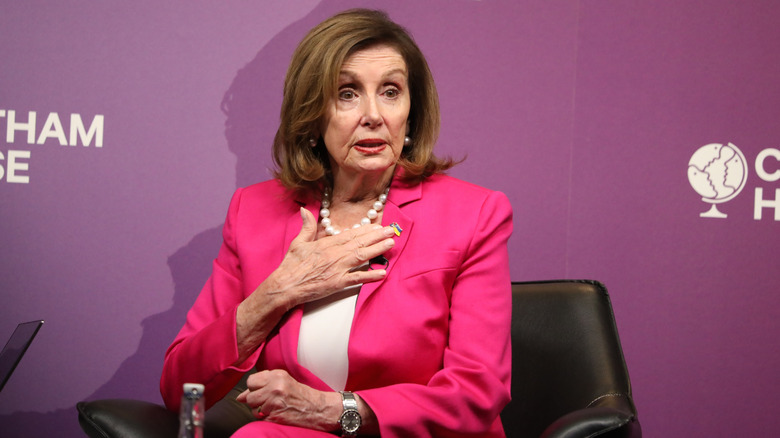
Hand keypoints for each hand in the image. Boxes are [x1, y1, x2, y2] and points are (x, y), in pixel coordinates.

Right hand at [234, 208, 394, 363]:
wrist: (284, 286)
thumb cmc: (290, 266)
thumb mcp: (298, 242)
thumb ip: (306, 226)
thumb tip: (304, 209)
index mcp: (326, 244)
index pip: (350, 234)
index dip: (365, 229)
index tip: (377, 225)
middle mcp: (334, 254)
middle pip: (359, 243)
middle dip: (376, 236)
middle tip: (391, 230)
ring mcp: (337, 269)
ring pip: (361, 256)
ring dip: (377, 250)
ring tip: (391, 243)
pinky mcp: (337, 283)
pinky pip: (357, 279)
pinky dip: (370, 276)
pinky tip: (382, 272)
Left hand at [236, 369, 339, 429]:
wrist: (318, 409)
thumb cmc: (302, 395)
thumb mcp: (284, 382)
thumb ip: (262, 385)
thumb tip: (239, 397)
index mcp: (277, 376)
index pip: (251, 381)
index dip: (255, 388)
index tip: (263, 390)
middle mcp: (275, 387)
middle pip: (249, 396)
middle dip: (256, 400)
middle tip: (269, 400)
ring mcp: (274, 402)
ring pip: (253, 408)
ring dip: (260, 410)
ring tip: (274, 407)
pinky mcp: (275, 416)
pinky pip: (260, 418)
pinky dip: (266, 418)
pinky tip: (277, 414)